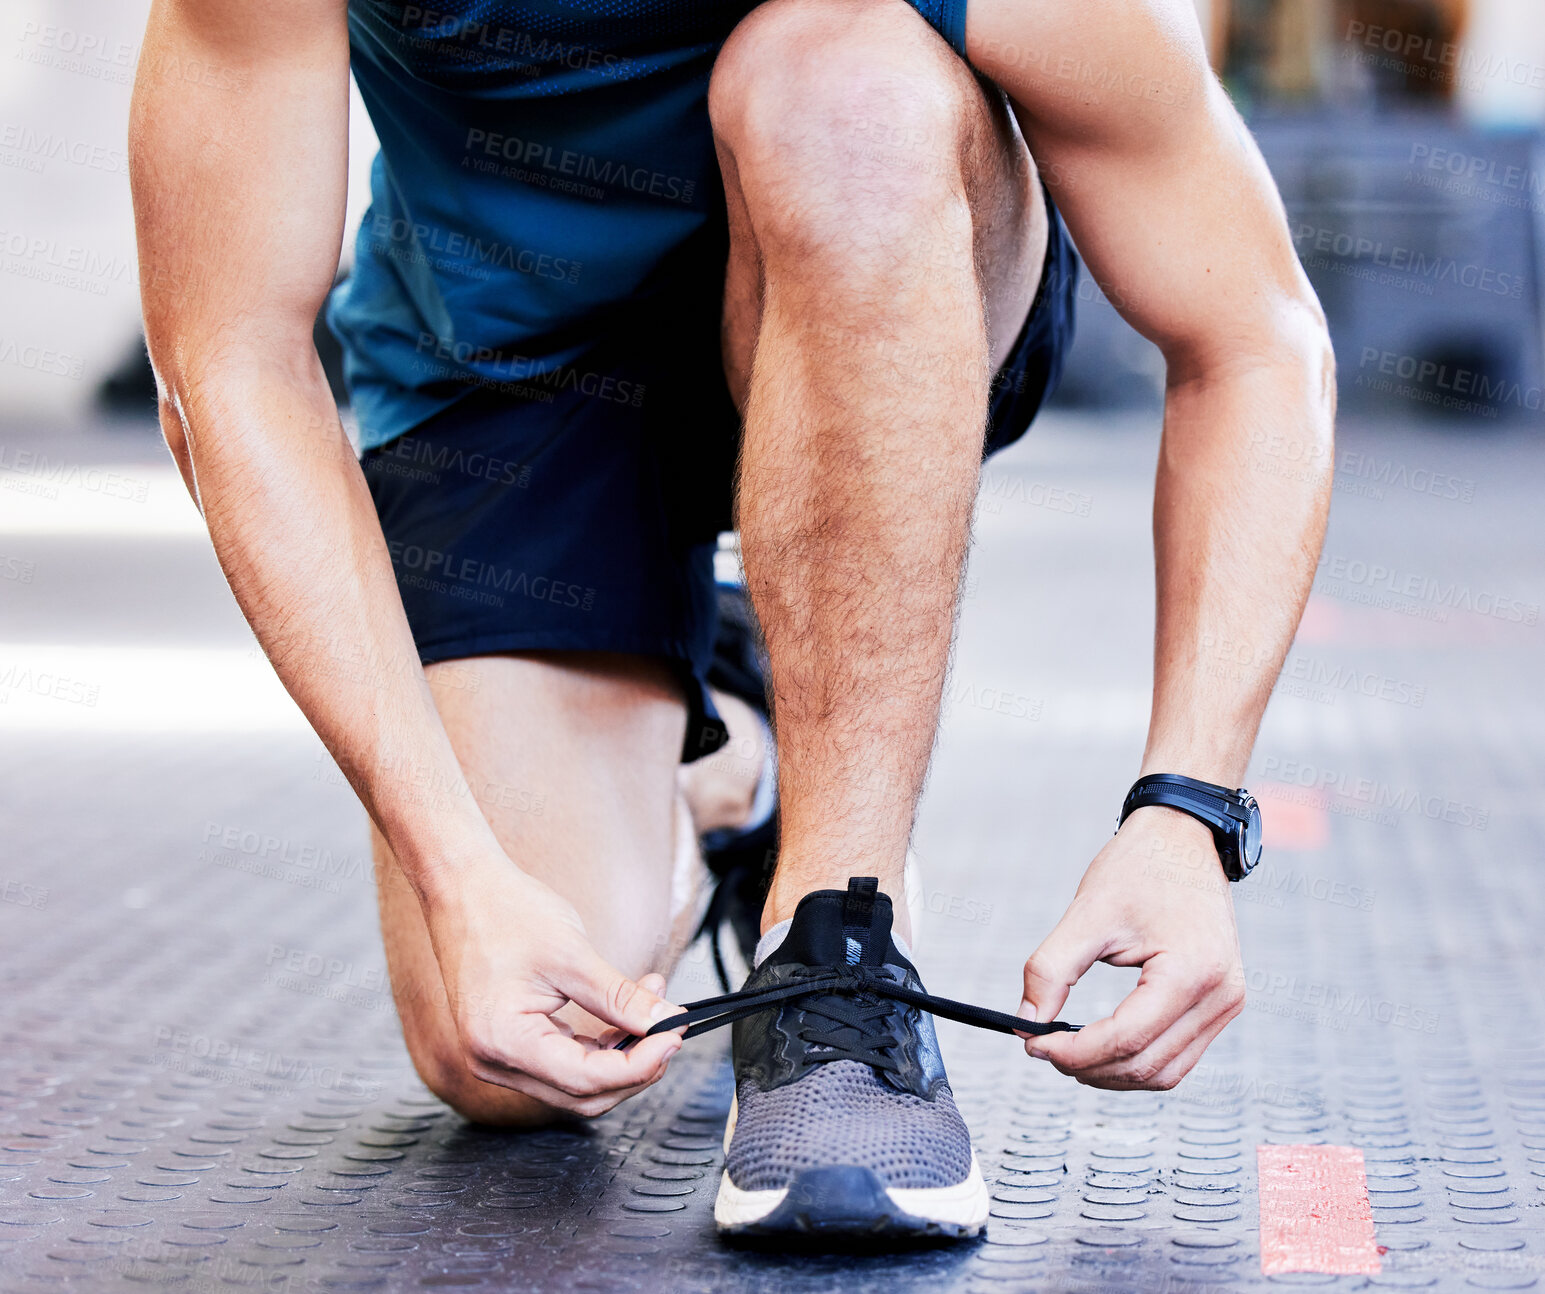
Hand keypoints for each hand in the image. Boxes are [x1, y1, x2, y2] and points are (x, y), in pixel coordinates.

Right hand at [421, 855, 685, 1116]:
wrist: (463, 888)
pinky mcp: (509, 1043)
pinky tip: (624, 1013)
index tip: (674, 1036)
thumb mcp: (572, 955)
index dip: (639, 1065)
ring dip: (621, 1053)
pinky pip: (563, 1061)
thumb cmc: (504, 912)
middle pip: (583, 1094)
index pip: (586, 1080)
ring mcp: (499, 1055)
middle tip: (670, 1028)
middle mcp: (494, 1061)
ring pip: (576, 1082)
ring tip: (653, 1006)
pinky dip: (599, 1044)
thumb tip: (665, 1021)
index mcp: (503, 1042)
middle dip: (634, 1066)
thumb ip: (620, 998)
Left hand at [1018, 806, 1244, 1089]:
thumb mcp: (1086, 913)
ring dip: (1112, 1073)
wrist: (1184, 838)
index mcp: (1191, 971)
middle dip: (1088, 1066)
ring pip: (1165, 1073)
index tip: (1032, 1044)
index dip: (1074, 1051)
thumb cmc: (1139, 867)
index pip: (1126, 1038)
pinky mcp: (1222, 1004)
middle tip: (1041, 1048)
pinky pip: (1179, 1056)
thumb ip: (1050, 970)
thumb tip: (1025, 1023)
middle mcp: (1221, 995)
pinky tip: (1101, 1046)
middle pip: (1145, 1064)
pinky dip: (1137, 1061)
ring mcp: (1228, 1003)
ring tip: (1068, 1050)